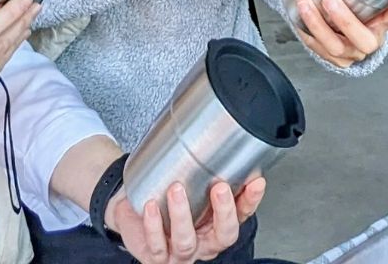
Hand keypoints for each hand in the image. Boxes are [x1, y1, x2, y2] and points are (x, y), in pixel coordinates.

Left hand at [108, 179, 265, 263]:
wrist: (131, 217)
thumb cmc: (163, 198)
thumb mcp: (187, 186)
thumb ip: (202, 171)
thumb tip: (214, 135)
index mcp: (216, 225)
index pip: (241, 215)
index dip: (251, 201)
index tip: (256, 181)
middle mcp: (203, 242)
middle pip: (223, 235)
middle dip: (224, 212)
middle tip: (220, 186)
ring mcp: (180, 252)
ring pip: (186, 241)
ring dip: (182, 215)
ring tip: (176, 189)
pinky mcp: (156, 256)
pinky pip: (156, 244)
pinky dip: (154, 225)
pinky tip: (151, 206)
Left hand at [295, 0, 387, 67]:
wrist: (346, 28)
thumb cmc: (358, 2)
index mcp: (386, 20)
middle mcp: (371, 38)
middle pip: (366, 41)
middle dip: (346, 22)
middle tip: (330, 0)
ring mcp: (351, 51)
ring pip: (336, 47)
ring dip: (318, 26)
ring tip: (305, 4)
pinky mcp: (333, 57)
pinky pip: (319, 49)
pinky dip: (307, 32)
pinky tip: (298, 17)